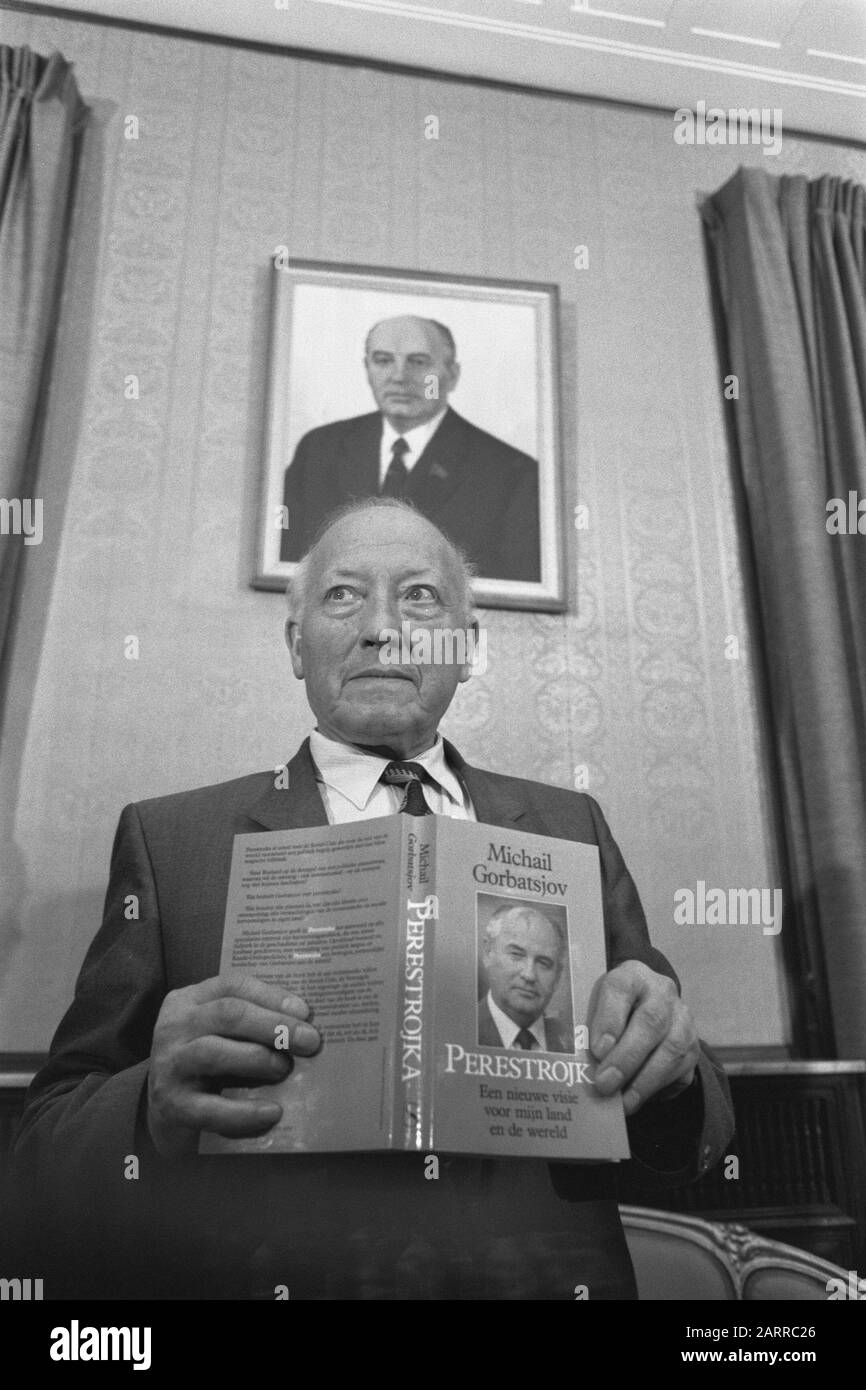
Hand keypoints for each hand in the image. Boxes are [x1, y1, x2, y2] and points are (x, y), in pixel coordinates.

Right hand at [147, 975, 320, 1156]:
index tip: (304, 1011)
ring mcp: (170, 1065)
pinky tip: (272, 1112)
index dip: (270, 996)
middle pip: (227, 1014)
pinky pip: (211, 1108)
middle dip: (273, 1025)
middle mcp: (174, 1027)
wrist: (163, 1108)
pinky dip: (245, 1111)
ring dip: (257, 1059)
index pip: (232, 986)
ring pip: (214, 1053)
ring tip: (285, 1068)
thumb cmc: (205, 1060)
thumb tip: (304, 1024)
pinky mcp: (172, 1106)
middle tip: (310, 1041)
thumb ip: (251, 1021)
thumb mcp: (219, 1030)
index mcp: (188, 1000)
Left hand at [588, 960, 698, 1116]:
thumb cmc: (612, 1010)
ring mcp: (682, 1019)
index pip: (621, 988)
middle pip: (651, 1022)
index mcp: (631, 975)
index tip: (597, 1049)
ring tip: (622, 1102)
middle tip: (604, 1083)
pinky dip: (658, 1088)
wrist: (647, 1005)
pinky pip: (681, 1070)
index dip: (609, 1019)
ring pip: (671, 1049)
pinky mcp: (693, 1046)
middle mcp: (662, 993)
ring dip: (644, 1080)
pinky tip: (636, 1100)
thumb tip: (581, 1062)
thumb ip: (587, 1025)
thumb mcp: (595, 1005)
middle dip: (626, 1058)